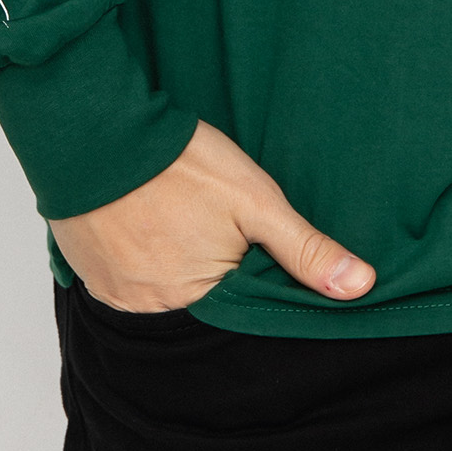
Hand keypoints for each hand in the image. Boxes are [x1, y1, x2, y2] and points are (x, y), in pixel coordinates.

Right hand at [51, 118, 375, 312]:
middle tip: (210, 236)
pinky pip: (124, 291)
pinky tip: (148, 233)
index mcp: (203, 301)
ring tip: (179, 231)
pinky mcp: (91, 280)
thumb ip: (304, 248)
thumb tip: (360, 288)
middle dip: (212, 283)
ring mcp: (119, 299)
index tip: (251, 259)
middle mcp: (157, 314)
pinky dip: (139, 270)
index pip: (241, 317)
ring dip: (173, 276)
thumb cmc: (180, 164)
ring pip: (161, 301)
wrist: (97, 133)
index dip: (251, 289)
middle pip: (199, 312)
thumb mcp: (255, 199)